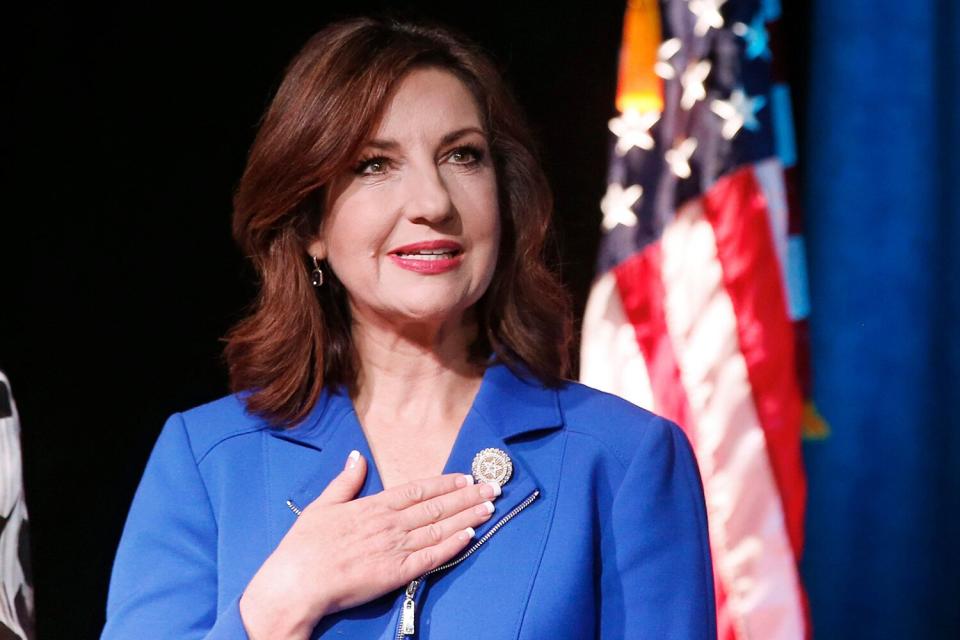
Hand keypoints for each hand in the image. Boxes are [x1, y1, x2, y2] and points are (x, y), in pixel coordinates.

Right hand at [239, 450, 500, 638]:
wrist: (296, 584)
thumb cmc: (304, 547)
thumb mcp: (322, 505)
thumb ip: (345, 482)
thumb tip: (356, 457)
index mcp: (373, 506)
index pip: (419, 490)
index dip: (446, 483)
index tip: (467, 476)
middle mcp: (390, 524)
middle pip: (437, 506)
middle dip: (468, 496)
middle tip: (493, 487)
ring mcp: (395, 548)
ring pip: (440, 528)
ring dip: (468, 516)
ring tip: (489, 507)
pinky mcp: (397, 574)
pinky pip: (432, 557)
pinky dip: (453, 545)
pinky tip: (470, 535)